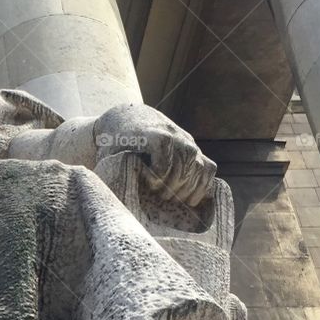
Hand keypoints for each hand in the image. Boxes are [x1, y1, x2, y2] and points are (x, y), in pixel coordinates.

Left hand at [92, 104, 216, 207]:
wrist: (128, 118)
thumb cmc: (116, 142)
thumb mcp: (110, 152)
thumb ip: (114, 170)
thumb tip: (117, 198)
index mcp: (150, 132)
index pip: (164, 144)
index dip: (161, 168)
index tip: (151, 184)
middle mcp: (173, 134)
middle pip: (185, 159)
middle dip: (174, 184)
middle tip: (162, 198)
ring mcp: (186, 141)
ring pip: (199, 165)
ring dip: (188, 187)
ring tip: (174, 200)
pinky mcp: (193, 149)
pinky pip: (209, 167)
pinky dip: (204, 185)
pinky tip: (192, 200)